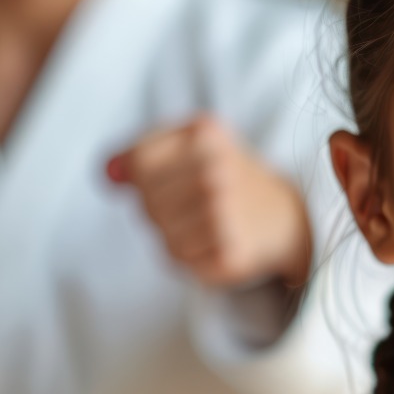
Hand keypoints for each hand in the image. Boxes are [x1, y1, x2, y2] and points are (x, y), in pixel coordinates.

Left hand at [107, 115, 312, 288]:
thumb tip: (107, 173)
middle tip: (193, 204)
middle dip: (160, 208)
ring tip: (204, 224)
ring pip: (160, 234)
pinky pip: (178, 259)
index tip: (168, 179)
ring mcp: (226, 215)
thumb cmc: (226, 175)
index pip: (140, 163)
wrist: (285, 215)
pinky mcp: (231, 256)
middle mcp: (218, 172)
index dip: (144, 176)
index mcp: (207, 135)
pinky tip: (214, 242)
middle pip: (147, 202)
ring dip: (173, 234)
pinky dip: (189, 255)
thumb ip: (141, 153)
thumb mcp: (189, 144)